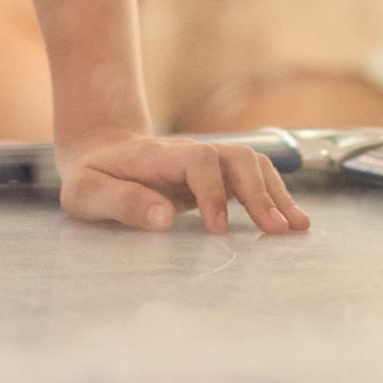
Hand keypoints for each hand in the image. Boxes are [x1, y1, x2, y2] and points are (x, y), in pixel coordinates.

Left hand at [58, 129, 308, 235]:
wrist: (101, 151)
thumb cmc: (92, 178)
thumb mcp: (86, 193)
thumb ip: (121, 202)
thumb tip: (164, 219)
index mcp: (156, 157)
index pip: (198, 160)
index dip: (213, 193)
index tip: (217, 230)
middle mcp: (188, 153)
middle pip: (236, 157)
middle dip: (259, 194)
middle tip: (276, 231)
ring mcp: (205, 161)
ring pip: (251, 164)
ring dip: (275, 194)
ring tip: (295, 228)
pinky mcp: (215, 174)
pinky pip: (252, 178)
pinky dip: (274, 196)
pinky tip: (290, 222)